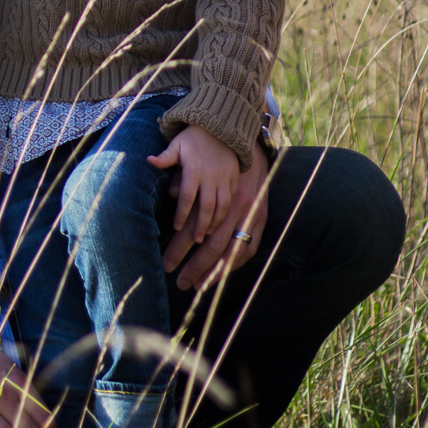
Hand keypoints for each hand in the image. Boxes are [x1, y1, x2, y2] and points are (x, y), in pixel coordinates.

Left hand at [148, 124, 239, 241]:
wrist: (219, 126)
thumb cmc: (192, 138)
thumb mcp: (177, 144)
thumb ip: (165, 157)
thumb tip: (148, 160)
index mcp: (194, 170)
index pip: (187, 197)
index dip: (182, 214)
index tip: (176, 227)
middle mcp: (210, 176)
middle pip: (206, 206)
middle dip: (201, 225)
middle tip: (195, 240)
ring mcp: (224, 178)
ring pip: (221, 205)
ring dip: (215, 222)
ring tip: (207, 235)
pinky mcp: (233, 177)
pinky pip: (231, 198)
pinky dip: (226, 212)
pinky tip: (221, 222)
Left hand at [162, 140, 270, 290]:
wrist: (246, 141)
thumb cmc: (211, 151)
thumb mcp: (188, 153)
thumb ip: (176, 171)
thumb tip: (170, 192)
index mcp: (215, 192)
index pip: (193, 225)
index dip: (179, 246)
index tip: (166, 264)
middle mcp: (234, 205)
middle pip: (211, 242)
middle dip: (195, 265)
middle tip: (179, 282)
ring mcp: (250, 212)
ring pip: (231, 247)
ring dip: (215, 269)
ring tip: (198, 286)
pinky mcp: (261, 216)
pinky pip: (249, 245)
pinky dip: (235, 261)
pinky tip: (221, 273)